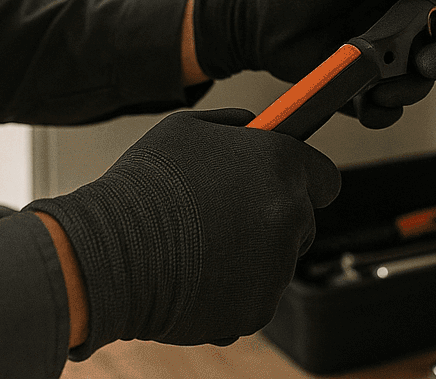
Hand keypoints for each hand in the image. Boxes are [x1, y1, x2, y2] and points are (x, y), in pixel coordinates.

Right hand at [26, 108, 340, 353]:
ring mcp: (276, 265)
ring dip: (250, 255)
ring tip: (199, 243)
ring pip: (276, 261)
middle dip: (272, 217)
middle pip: (301, 220)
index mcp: (279, 163)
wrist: (111, 253)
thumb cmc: (143, 187)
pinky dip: (232, 290)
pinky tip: (194, 272)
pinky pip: (254, 296)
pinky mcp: (257, 308)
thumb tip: (256, 129)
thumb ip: (235, 127)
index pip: (323, 176)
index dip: (302, 179)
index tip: (284, 183)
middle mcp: (288, 213)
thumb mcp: (187, 128)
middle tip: (226, 214)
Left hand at [193, 0, 435, 126]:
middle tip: (424, 62)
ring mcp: (381, 63)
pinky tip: (368, 103)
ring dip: (408, 90)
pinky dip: (382, 113)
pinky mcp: (359, 91)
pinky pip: (384, 111)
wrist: (253, 17)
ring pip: (415, 85)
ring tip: (383, 86)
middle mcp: (398, 30)